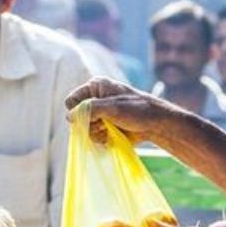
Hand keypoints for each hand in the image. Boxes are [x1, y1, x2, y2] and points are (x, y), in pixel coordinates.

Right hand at [65, 78, 183, 145]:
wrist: (155, 124)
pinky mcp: (103, 128)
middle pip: (76, 118)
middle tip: (106, 122)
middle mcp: (94, 100)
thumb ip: (89, 109)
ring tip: (112, 128)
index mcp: (95, 87)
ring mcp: (98, 115)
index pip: (71, 101)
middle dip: (90, 124)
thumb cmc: (137, 110)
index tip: (93, 115)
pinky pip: (92, 138)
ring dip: (97, 133)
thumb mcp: (112, 107)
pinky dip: (101, 139)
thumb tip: (69, 117)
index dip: (78, 111)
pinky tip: (113, 135)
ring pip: (84, 130)